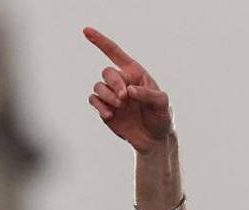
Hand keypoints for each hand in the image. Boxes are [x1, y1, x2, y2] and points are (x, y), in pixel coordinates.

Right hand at [84, 27, 172, 152]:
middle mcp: (121, 82)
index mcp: (135, 74)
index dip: (101, 41)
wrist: (154, 139)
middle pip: (107, 73)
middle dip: (115, 83)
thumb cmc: (161, 117)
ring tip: (121, 107)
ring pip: (99, 86)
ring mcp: (112, 95)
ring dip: (109, 96)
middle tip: (125, 98)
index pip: (115, 54)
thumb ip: (148, 94)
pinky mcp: (105, 108)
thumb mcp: (162, 104)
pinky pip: (94, 100)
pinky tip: (110, 115)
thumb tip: (130, 90)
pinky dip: (100, 106)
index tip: (86, 30)